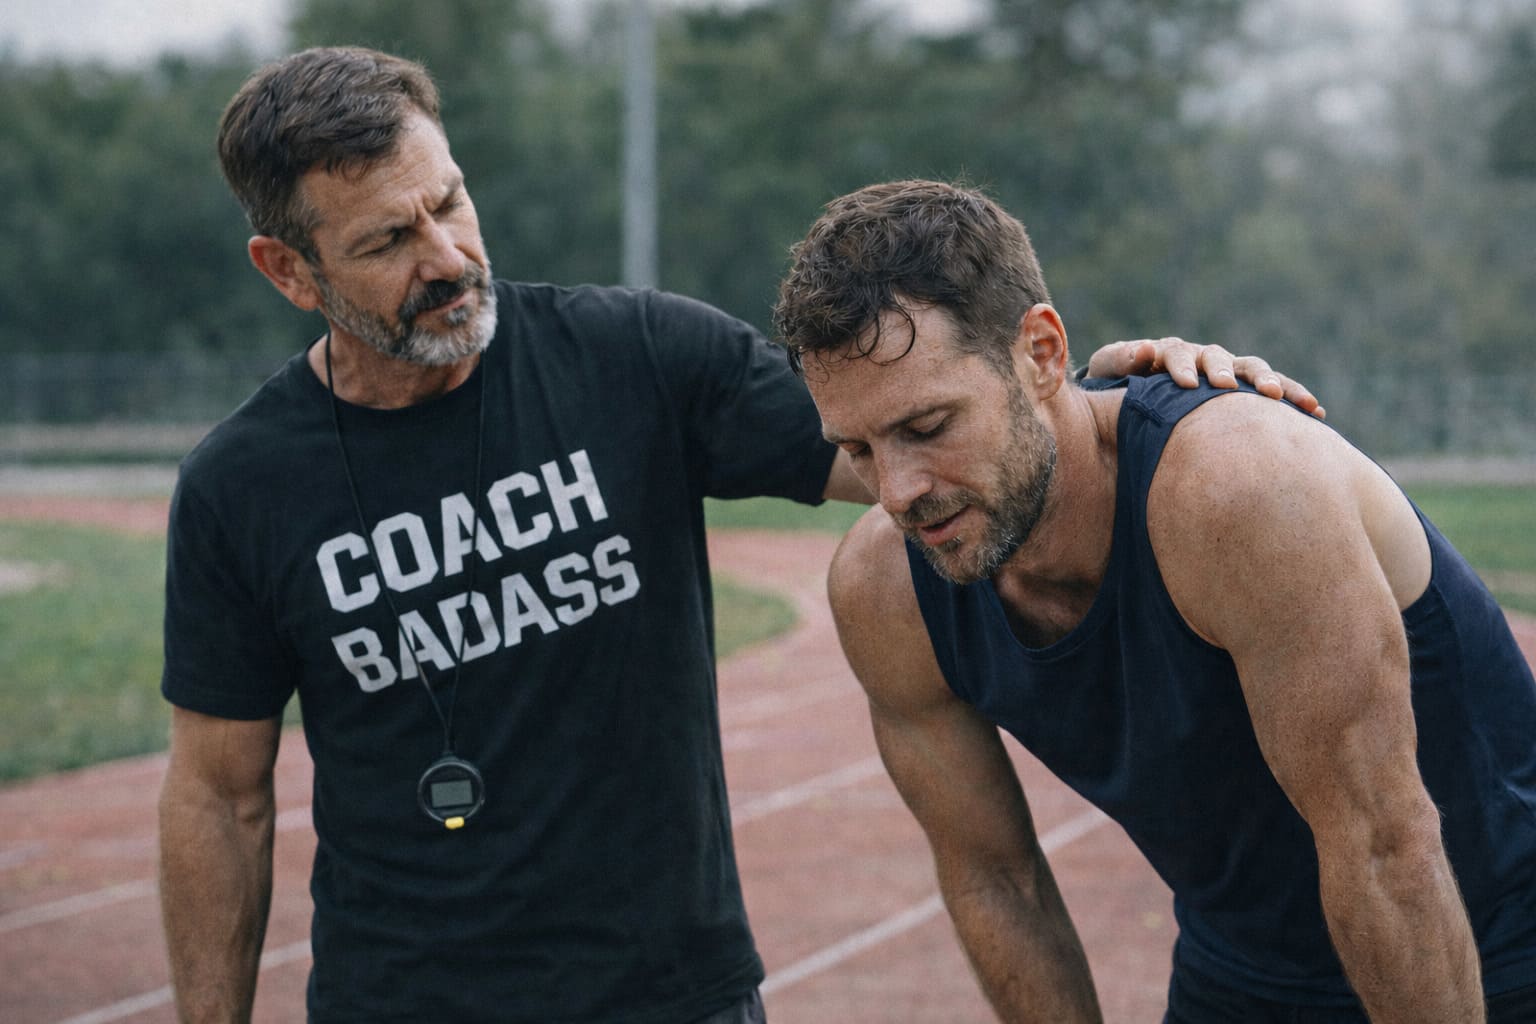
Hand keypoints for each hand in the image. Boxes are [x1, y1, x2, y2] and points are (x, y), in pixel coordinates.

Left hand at [1085, 338, 1324, 419]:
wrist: (1133, 402)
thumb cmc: (1117, 388)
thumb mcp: (1110, 372)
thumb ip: (1121, 360)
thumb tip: (1145, 349)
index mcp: (1170, 353)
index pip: (1176, 353)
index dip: (1180, 366)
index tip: (1184, 384)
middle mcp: (1204, 358)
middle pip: (1219, 358)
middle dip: (1226, 370)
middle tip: (1226, 387)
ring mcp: (1229, 374)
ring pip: (1253, 371)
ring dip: (1268, 381)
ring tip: (1279, 397)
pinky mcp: (1248, 394)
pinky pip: (1276, 393)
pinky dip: (1295, 398)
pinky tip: (1316, 412)